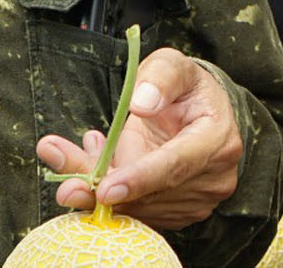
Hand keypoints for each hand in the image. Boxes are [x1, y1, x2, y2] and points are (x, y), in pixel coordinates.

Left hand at [36, 48, 243, 229]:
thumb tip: (142, 103)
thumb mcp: (173, 66)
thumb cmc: (184, 89)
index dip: (139, 178)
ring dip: (97, 192)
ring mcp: (198, 201)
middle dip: (102, 192)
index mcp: (217, 138)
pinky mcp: (179, 214)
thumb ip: (159, 77)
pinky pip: (135, 213)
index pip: (176, 165)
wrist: (198, 115)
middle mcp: (213, 177)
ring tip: (75, 158)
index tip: (104, 189)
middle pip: (150, 194)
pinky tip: (95, 168)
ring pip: (137, 208)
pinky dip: (106, 197)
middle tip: (65, 189)